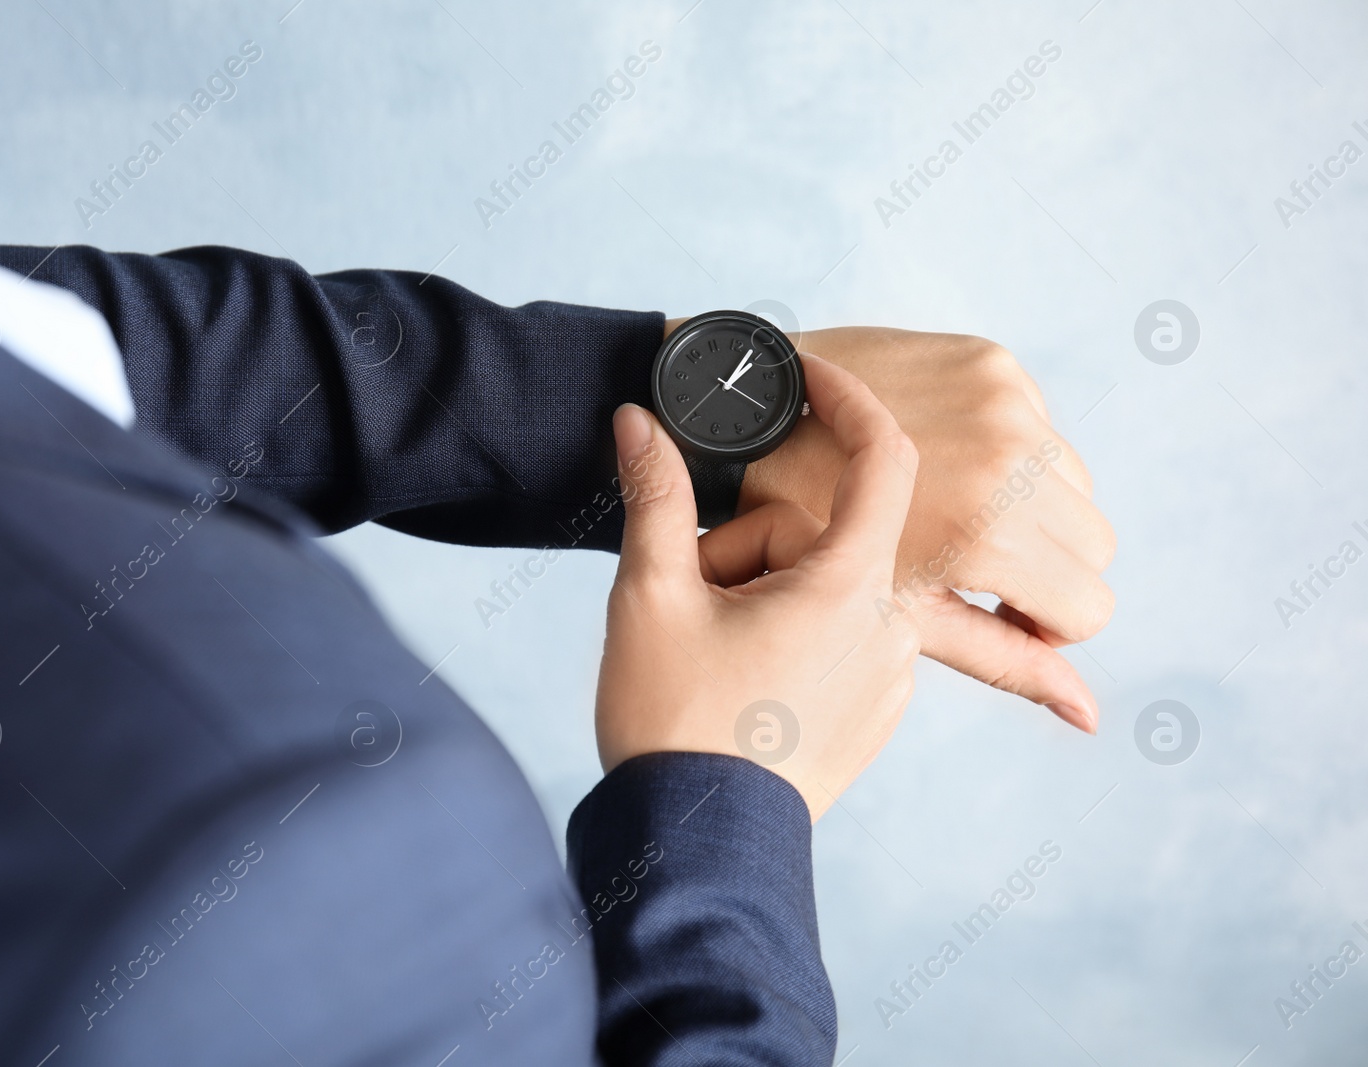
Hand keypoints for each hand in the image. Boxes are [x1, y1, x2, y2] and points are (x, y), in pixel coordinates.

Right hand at [596, 363, 920, 819]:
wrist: (695, 848)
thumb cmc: (673, 724)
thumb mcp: (650, 597)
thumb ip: (655, 496)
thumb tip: (638, 422)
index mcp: (847, 589)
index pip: (883, 458)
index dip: (846, 399)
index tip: (806, 374)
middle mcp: (889, 630)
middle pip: (824, 537)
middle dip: (753, 545)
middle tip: (692, 590)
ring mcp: (889, 678)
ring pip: (829, 590)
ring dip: (767, 593)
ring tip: (709, 647)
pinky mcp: (876, 714)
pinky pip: (840, 639)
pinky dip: (790, 634)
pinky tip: (736, 679)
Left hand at [723, 325, 1114, 733]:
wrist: (739, 425)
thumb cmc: (800, 540)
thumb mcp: (899, 612)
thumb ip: (1000, 658)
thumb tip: (1090, 717)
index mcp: (986, 528)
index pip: (1086, 606)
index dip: (1040, 622)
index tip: (990, 610)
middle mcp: (1009, 456)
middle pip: (1092, 544)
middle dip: (1041, 567)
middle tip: (968, 567)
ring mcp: (1001, 399)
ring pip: (1073, 484)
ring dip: (1028, 507)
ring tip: (948, 512)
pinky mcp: (986, 358)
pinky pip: (1040, 424)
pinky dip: (1008, 451)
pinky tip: (938, 460)